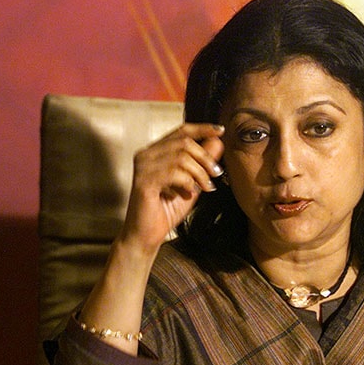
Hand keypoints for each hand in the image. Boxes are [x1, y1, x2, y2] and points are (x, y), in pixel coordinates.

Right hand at [119, 123, 224, 254]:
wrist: (146, 235)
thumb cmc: (165, 210)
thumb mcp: (191, 182)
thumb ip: (202, 162)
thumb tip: (218, 140)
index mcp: (155, 152)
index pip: (181, 131)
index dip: (202, 128)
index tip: (221, 131)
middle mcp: (145, 155)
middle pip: (184, 141)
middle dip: (206, 158)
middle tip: (215, 175)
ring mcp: (143, 167)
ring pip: (182, 157)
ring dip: (199, 173)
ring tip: (204, 188)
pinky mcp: (143, 181)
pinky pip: (174, 173)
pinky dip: (187, 183)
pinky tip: (187, 194)